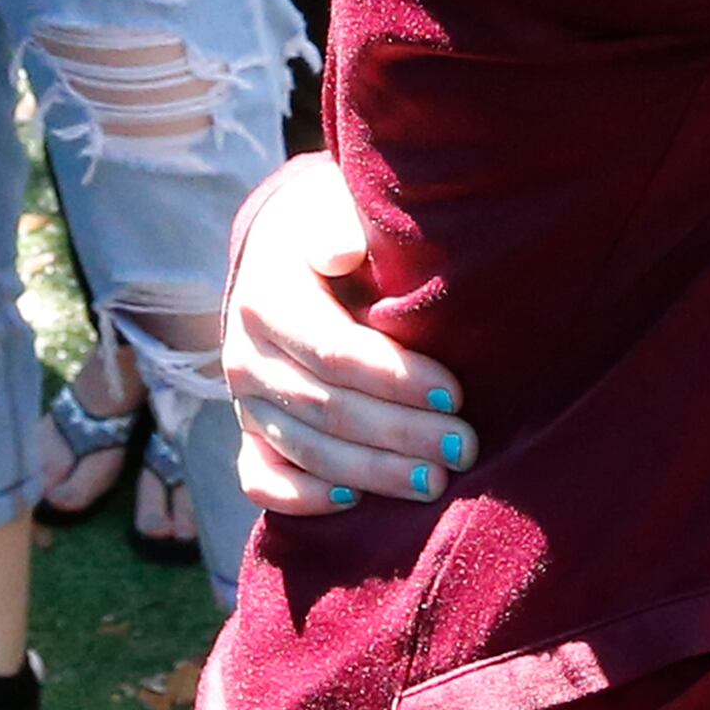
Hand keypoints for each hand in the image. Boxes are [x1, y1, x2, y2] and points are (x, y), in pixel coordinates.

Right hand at [224, 154, 474, 512]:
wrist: (285, 248)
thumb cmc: (333, 226)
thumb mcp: (334, 207)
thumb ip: (339, 226)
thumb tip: (343, 252)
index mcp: (266, 300)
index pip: (334, 353)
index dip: (395, 379)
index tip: (455, 392)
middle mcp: (246, 356)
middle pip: (327, 410)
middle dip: (400, 434)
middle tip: (464, 446)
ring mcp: (245, 401)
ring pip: (304, 451)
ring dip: (371, 473)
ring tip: (434, 481)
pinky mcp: (250, 432)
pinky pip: (261, 479)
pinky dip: (302, 497)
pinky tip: (353, 501)